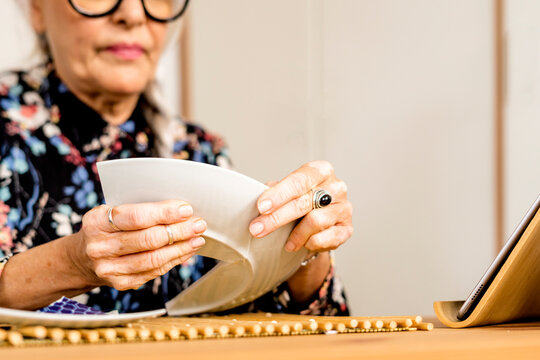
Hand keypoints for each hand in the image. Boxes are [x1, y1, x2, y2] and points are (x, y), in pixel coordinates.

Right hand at [71, 200, 206, 290]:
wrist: (83, 257)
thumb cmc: (107, 228)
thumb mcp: (113, 211)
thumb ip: (139, 209)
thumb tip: (181, 210)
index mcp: (97, 222)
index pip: (136, 217)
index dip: (165, 213)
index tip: (186, 209)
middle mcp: (100, 247)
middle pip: (148, 239)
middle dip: (179, 230)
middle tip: (198, 223)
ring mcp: (109, 269)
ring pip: (154, 258)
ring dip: (181, 247)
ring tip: (197, 238)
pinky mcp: (120, 283)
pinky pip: (154, 272)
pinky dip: (174, 260)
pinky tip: (186, 251)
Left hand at [249, 161, 352, 252]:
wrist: (319, 221)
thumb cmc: (300, 200)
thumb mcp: (286, 190)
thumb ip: (274, 191)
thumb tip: (256, 196)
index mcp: (320, 170)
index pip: (299, 180)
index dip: (279, 194)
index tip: (261, 207)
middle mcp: (336, 186)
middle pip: (303, 202)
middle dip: (277, 218)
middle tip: (257, 229)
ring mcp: (344, 207)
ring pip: (315, 222)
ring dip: (295, 235)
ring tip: (285, 243)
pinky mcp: (347, 228)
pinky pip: (326, 238)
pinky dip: (310, 243)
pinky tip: (301, 245)